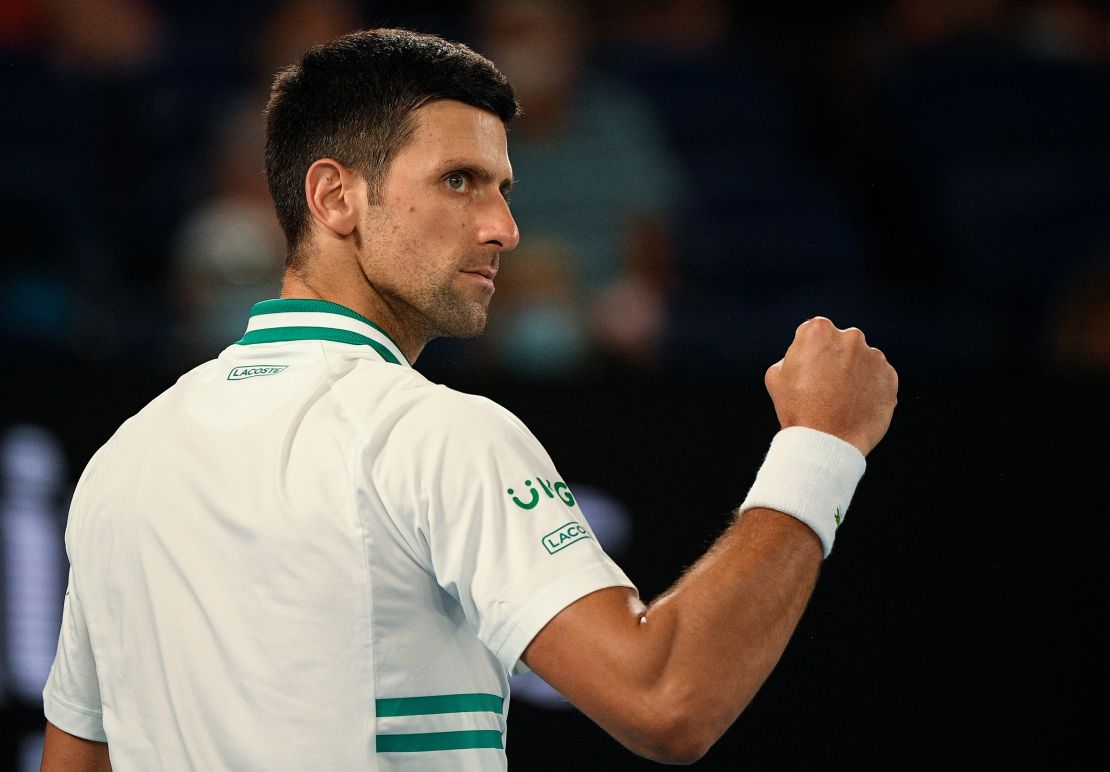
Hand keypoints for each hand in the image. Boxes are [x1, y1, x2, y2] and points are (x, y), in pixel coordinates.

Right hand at [764, 317, 897, 455]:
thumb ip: (793, 355)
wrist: (826, 441)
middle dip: (835, 359)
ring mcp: (874, 357)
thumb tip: (806, 355)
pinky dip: (870, 388)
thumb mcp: (776, 375)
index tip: (809, 370)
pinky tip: (855, 405)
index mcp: (819, 330)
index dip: (810, 352)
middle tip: (825, 386)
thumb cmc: (797, 409)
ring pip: (862, 360)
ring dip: (854, 374)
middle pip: (842, 343)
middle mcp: (850, 337)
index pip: (815, 333)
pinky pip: (878, 378)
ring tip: (841, 400)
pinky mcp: (890, 377)